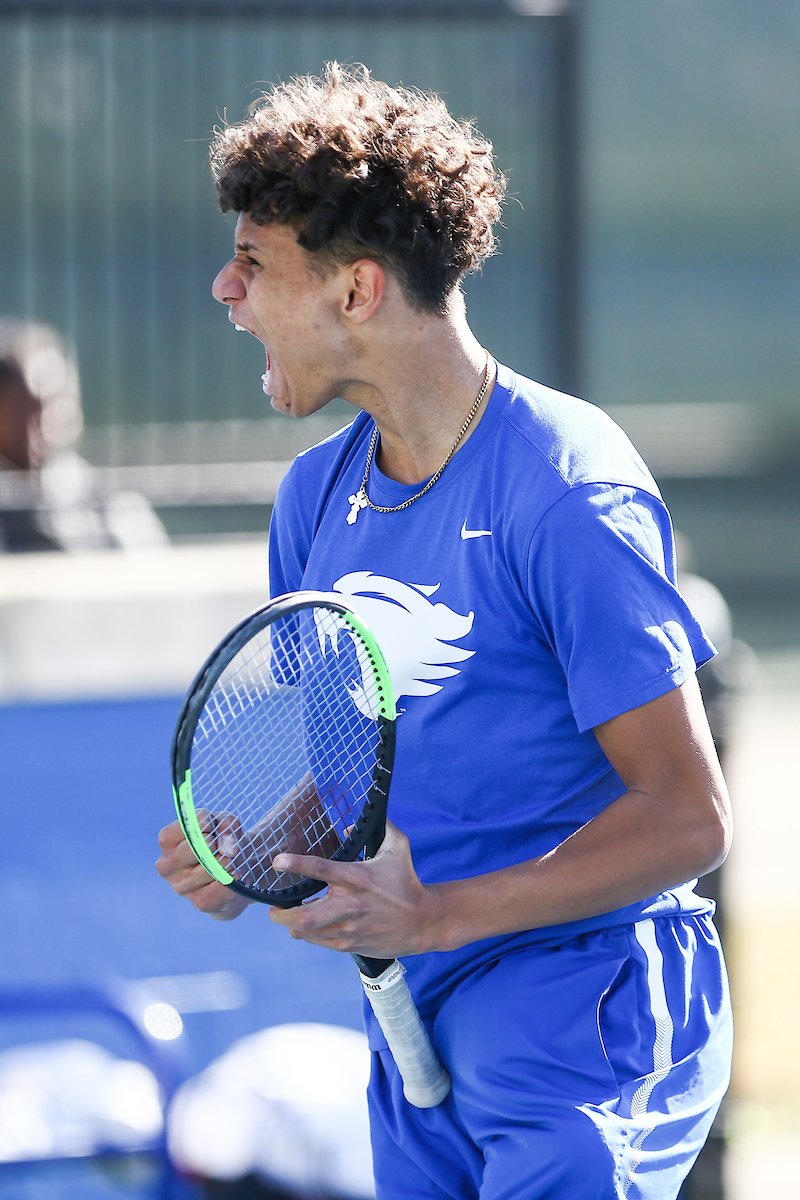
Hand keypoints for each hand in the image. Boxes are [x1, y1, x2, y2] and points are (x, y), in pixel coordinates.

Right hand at [156, 819, 250, 921]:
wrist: (235, 874)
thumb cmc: (222, 842)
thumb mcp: (224, 823)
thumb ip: (226, 824)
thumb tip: (228, 847)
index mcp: (167, 840)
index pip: (189, 825)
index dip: (208, 822)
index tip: (215, 827)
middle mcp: (166, 865)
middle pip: (198, 846)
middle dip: (219, 843)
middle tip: (225, 847)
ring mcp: (181, 887)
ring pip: (212, 866)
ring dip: (230, 860)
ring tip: (232, 861)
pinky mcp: (200, 902)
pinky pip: (223, 885)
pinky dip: (235, 877)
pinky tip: (234, 875)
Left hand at [268, 820, 442, 958]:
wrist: (424, 921)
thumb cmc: (407, 882)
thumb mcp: (398, 848)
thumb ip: (381, 828)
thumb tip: (348, 826)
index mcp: (356, 878)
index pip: (319, 869)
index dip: (295, 864)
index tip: (277, 861)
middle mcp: (349, 905)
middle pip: (302, 917)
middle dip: (279, 914)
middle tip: (272, 909)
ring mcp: (347, 929)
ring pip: (305, 933)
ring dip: (292, 925)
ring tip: (288, 917)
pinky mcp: (349, 945)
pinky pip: (317, 942)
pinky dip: (309, 934)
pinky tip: (311, 926)